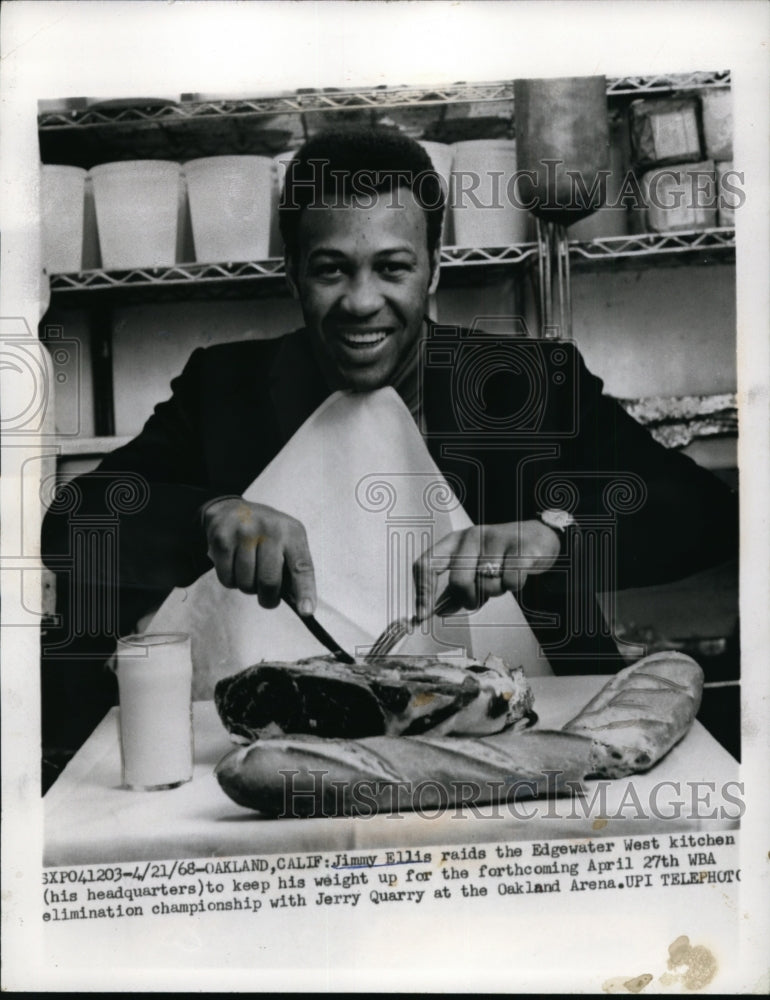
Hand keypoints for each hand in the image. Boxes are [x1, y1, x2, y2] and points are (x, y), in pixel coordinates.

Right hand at [202, 498, 315, 613]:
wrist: (231, 510)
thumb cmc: (266, 534)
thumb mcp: (286, 541)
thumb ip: (292, 568)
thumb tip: (298, 604)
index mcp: (292, 532)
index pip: (301, 566)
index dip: (305, 591)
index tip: (306, 611)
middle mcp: (270, 530)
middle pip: (269, 581)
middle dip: (268, 598)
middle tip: (268, 598)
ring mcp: (244, 533)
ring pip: (246, 583)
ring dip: (248, 587)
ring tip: (249, 571)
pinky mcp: (222, 539)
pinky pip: (227, 579)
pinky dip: (232, 581)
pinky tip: (234, 565)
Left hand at [413, 520, 560, 619]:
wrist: (540, 538)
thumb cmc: (502, 555)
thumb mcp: (473, 566)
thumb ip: (454, 590)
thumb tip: (434, 611)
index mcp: (454, 541)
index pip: (426, 564)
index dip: (422, 593)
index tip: (422, 617)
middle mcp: (472, 536)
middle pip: (458, 583)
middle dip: (470, 599)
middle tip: (480, 597)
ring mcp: (496, 539)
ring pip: (487, 585)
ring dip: (496, 591)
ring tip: (503, 577)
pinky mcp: (521, 547)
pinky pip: (510, 582)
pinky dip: (514, 586)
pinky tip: (517, 574)